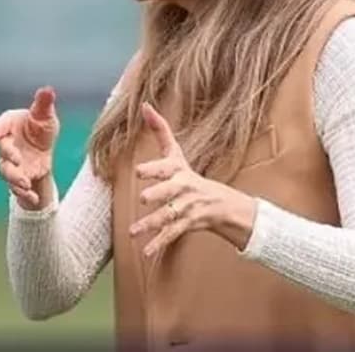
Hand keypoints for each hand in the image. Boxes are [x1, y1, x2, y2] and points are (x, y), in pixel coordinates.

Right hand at [0, 86, 59, 206]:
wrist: (43, 149)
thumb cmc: (39, 127)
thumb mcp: (45, 115)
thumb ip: (43, 104)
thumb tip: (48, 90)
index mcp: (8, 126)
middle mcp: (6, 145)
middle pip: (1, 151)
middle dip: (7, 156)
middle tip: (16, 159)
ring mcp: (10, 164)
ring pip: (5, 172)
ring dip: (14, 178)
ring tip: (26, 182)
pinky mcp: (18, 178)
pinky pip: (16, 188)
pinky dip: (24, 195)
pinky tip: (34, 198)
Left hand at [128, 103, 256, 258]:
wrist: (221, 204)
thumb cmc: (188, 174)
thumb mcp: (177, 153)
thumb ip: (160, 130)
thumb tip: (144, 104)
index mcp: (179, 171)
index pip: (166, 168)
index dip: (154, 169)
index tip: (139, 171)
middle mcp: (184, 189)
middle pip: (170, 192)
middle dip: (158, 195)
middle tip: (143, 198)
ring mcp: (187, 208)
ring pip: (168, 216)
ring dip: (151, 224)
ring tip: (133, 232)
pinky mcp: (188, 224)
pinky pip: (172, 234)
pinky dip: (159, 243)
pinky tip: (145, 251)